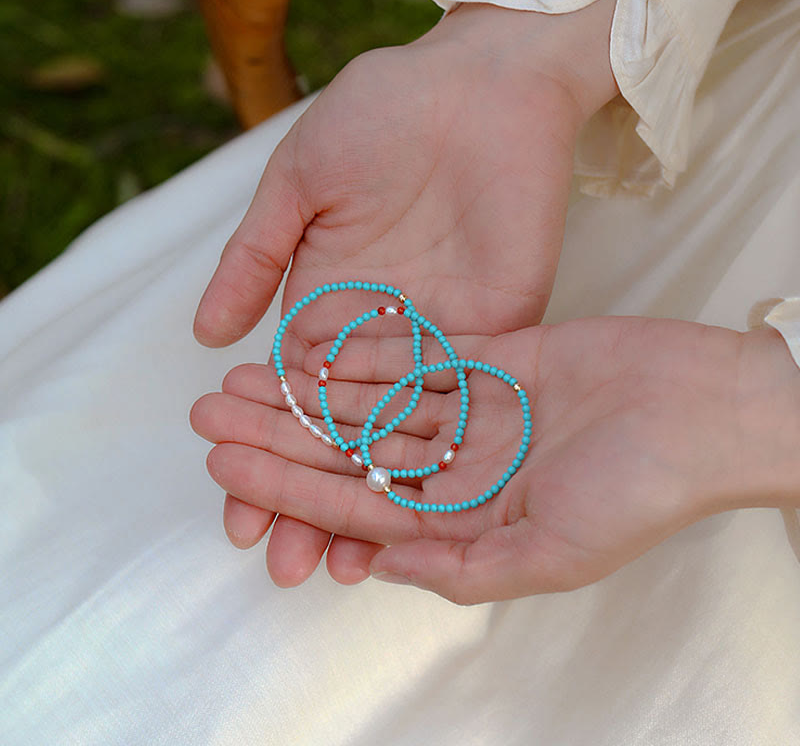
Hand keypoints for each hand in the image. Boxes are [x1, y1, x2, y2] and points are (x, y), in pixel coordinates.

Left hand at [192, 315, 799, 602]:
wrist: (702, 410)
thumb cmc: (639, 491)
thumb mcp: (550, 552)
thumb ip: (459, 567)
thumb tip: (375, 570)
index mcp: (466, 515)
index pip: (354, 503)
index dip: (286, 485)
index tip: (224, 469)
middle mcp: (461, 461)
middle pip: (350, 448)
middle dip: (278, 434)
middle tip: (207, 414)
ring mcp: (474, 406)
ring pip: (373, 397)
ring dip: (310, 388)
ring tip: (243, 374)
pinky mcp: (494, 355)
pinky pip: (418, 350)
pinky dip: (367, 346)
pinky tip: (313, 342)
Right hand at [193, 0, 619, 582]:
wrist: (481, 87)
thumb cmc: (381, 115)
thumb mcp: (298, 182)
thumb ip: (256, 257)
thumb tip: (204, 333)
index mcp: (327, 302)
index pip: (288, 397)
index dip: (263, 451)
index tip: (236, 504)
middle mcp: (379, 335)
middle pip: (339, 433)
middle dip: (308, 498)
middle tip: (280, 562)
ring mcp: (438, 342)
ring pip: (397, 438)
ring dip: (367, 503)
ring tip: (335, 569)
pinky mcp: (496, 338)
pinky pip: (459, 410)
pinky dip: (434, 463)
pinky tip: (412, 521)